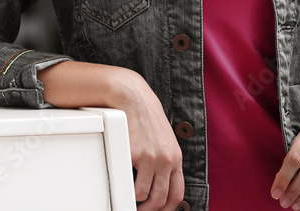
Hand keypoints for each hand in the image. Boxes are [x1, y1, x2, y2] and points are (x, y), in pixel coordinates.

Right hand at [111, 69, 184, 210]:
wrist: (133, 98)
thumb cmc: (146, 118)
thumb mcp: (164, 140)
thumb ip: (165, 160)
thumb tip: (160, 182)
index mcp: (175, 157)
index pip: (177, 194)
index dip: (166, 209)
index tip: (155, 210)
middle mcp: (167, 159)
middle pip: (162, 200)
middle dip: (149, 210)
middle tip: (139, 209)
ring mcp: (152, 158)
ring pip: (145, 196)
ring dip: (136, 201)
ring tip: (129, 197)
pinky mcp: (135, 154)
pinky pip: (130, 183)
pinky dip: (125, 189)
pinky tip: (122, 183)